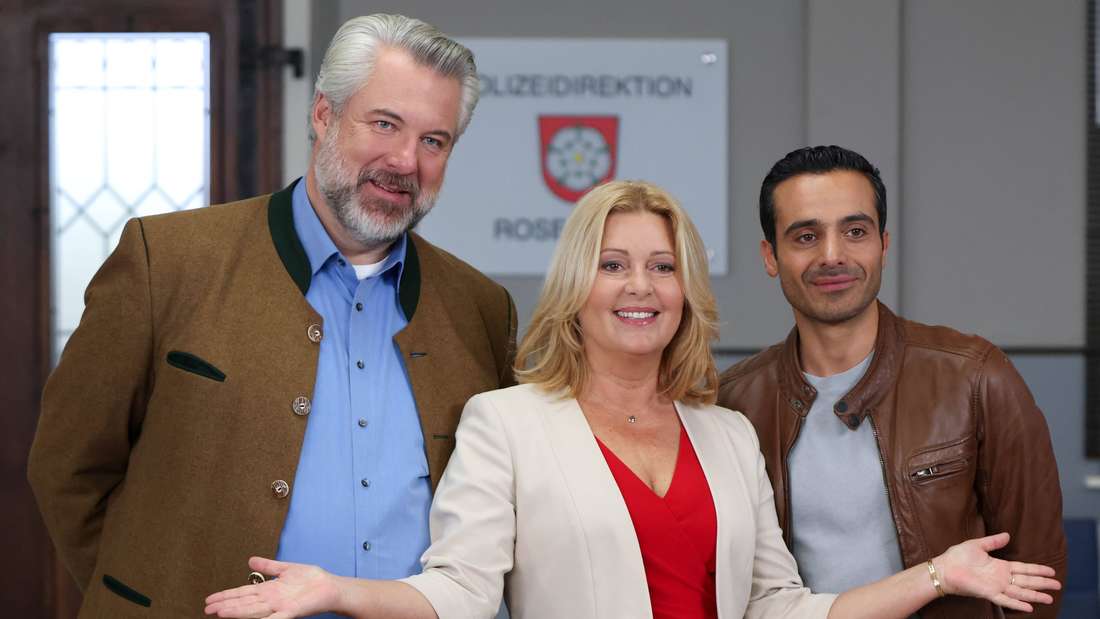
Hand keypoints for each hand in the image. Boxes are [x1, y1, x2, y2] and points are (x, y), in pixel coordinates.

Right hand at [204, 557, 342, 617]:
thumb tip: (250, 560)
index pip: (242, 593)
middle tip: (207, 609)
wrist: (330, 587)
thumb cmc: (310, 579)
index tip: (209, 599)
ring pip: (253, 610)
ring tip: (220, 613)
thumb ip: (268, 566)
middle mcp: (270, 600)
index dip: (225, 596)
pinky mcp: (291, 611)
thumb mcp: (286, 569)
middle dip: (225, 605)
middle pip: (243, 602)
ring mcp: (280, 606)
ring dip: (237, 612)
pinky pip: (275, 618)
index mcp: (268, 590)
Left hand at [935, 532, 1060, 612]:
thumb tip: (1008, 535)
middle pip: (1026, 580)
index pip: (1023, 568)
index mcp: (1000, 566)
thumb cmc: (957, 557)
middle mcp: (1001, 578)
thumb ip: (993, 542)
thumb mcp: (977, 545)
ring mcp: (996, 586)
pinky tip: (1029, 606)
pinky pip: (1005, 599)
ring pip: (1020, 591)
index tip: (1051, 571)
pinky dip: (1017, 603)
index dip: (1037, 570)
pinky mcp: (988, 593)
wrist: (943, 568)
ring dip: (1035, 595)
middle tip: (1058, 585)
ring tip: (1050, 598)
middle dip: (1042, 583)